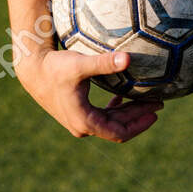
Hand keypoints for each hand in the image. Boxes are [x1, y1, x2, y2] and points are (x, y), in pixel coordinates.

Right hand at [15, 47, 162, 142]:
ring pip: (111, 122)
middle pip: (118, 128)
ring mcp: (79, 122)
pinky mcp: (78, 114)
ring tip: (149, 100)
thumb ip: (104, 63)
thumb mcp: (80, 64)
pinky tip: (123, 98)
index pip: (119, 132)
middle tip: (159, 103)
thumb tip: (128, 59)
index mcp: (85, 121)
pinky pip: (102, 116)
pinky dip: (116, 109)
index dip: (140, 124)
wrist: (33, 71)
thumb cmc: (55, 67)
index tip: (156, 113)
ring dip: (129, 113)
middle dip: (139, 116)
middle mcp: (82, 126)